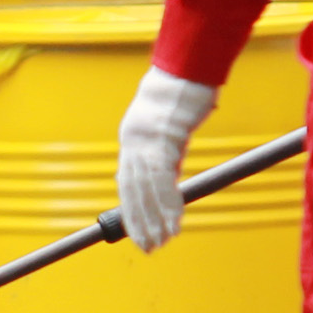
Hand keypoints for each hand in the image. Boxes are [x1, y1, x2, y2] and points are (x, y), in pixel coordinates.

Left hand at [115, 67, 219, 251]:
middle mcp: (133, 141)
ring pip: (146, 190)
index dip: (131, 210)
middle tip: (148, 247)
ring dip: (154, 219)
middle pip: (131, 191)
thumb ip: (167, 150)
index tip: (138, 232)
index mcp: (132, 138)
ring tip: (162, 241)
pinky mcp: (163, 140)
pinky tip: (174, 221)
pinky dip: (169, 203)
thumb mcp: (171, 126)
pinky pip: (163, 180)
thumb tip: (170, 175)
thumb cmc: (182, 91)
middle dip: (139, 222)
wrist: (186, 66)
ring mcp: (146, 141)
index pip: (127, 183)